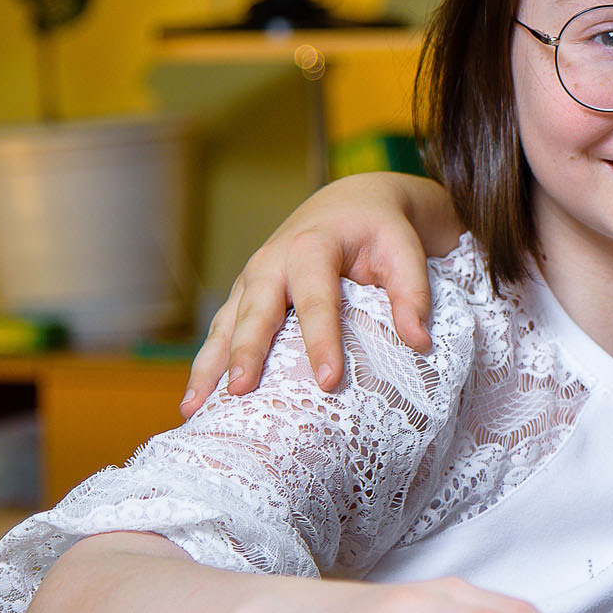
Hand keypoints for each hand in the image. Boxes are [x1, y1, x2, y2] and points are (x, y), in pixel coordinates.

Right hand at [183, 173, 455, 415]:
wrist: (351, 203)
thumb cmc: (380, 230)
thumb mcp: (404, 249)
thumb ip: (412, 292)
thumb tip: (418, 341)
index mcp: (312, 246)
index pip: (316, 298)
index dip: (322, 339)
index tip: (327, 380)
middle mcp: (271, 262)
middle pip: (256, 311)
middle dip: (247, 351)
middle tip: (241, 391)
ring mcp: (251, 280)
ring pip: (226, 324)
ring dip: (210, 365)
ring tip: (194, 409)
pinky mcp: (244, 297)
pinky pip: (220, 333)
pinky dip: (206, 366)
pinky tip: (194, 404)